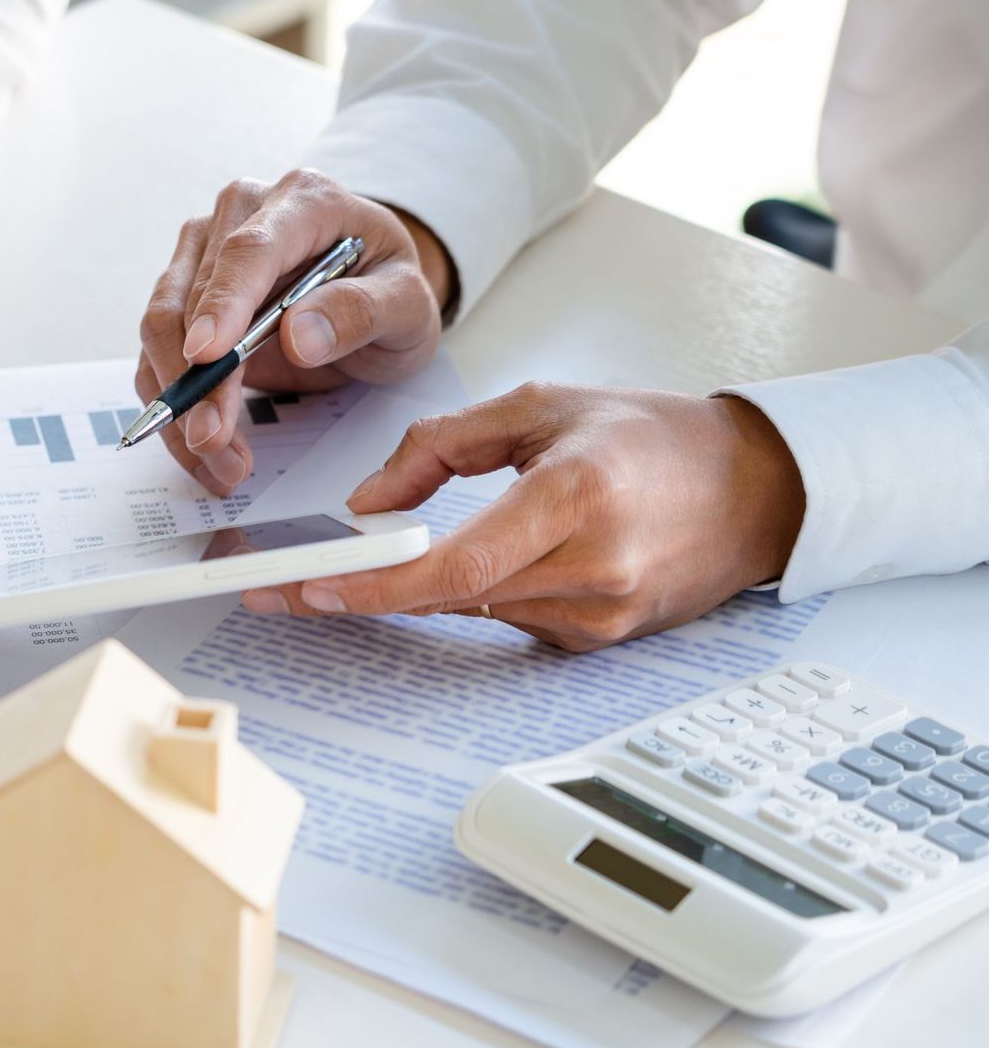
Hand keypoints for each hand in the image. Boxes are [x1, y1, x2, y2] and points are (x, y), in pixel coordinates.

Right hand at [135, 169, 452, 495]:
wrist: (372, 295)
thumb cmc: (388, 290)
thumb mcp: (407, 305)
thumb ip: (362, 312)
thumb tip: (299, 335)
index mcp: (303, 201)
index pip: (250, 249)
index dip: (223, 303)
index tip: (206, 356)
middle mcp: (240, 215)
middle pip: (192, 297)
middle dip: (198, 381)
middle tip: (216, 443)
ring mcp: (204, 253)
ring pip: (162, 328)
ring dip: (180, 403)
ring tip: (219, 459)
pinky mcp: (184, 295)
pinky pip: (158, 354)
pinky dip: (175, 408)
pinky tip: (205, 449)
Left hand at [240, 384, 807, 651]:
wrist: (754, 489)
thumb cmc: (651, 437)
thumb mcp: (540, 407)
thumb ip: (442, 447)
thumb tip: (369, 504)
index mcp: (576, 497)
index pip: (456, 565)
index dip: (377, 586)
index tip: (312, 588)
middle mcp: (592, 567)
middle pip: (452, 597)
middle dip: (369, 591)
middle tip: (293, 586)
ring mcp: (600, 615)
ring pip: (474, 610)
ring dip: (424, 589)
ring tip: (384, 560)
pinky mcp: (601, 641)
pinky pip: (509, 619)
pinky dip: (480, 592)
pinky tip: (494, 558)